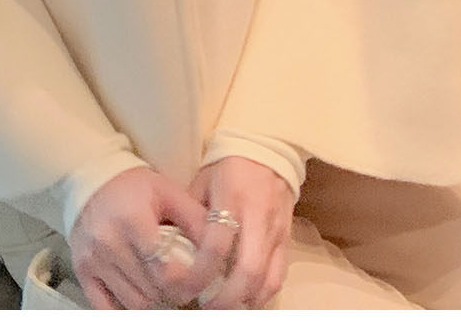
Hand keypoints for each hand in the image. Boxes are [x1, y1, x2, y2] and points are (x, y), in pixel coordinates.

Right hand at [68, 166, 210, 309]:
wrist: (92, 180)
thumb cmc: (134, 186)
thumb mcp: (168, 192)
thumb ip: (195, 219)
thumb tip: (222, 248)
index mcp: (133, 221)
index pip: (165, 271)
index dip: (188, 282)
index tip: (200, 282)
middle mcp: (109, 243)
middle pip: (152, 290)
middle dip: (174, 291)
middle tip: (185, 284)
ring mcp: (92, 260)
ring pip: (134, 303)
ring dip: (154, 301)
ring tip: (163, 285)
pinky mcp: (82, 271)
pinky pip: (106, 309)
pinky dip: (126, 309)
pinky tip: (140, 295)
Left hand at [180, 155, 295, 309]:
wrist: (267, 150)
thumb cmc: (228, 166)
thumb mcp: (202, 181)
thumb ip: (191, 215)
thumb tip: (173, 250)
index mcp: (231, 197)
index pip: (218, 243)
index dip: (203, 270)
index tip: (188, 286)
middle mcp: (258, 216)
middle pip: (248, 270)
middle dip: (228, 298)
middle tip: (208, 309)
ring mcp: (276, 230)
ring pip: (268, 279)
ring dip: (246, 301)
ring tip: (225, 309)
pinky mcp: (287, 239)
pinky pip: (279, 275)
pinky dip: (263, 294)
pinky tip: (246, 300)